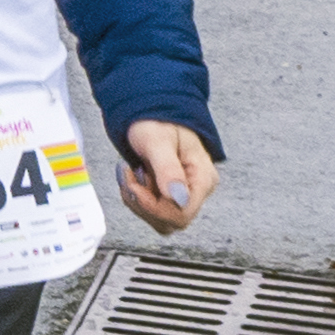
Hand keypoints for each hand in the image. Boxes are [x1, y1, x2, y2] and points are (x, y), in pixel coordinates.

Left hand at [117, 119, 216, 235]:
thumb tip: (178, 199)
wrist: (152, 113)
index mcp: (203, 178)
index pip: (182, 214)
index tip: (135, 186)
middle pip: (170, 221)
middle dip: (142, 202)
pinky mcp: (169, 195)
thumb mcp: (159, 141)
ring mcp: (183, 194)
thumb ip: (168, 170)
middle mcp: (197, 190)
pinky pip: (150, 210)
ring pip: (158, 219)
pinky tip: (134, 174)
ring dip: (136, 199)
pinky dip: (135, 195)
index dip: (154, 207)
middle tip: (131, 173)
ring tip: (132, 170)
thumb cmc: (158, 121)